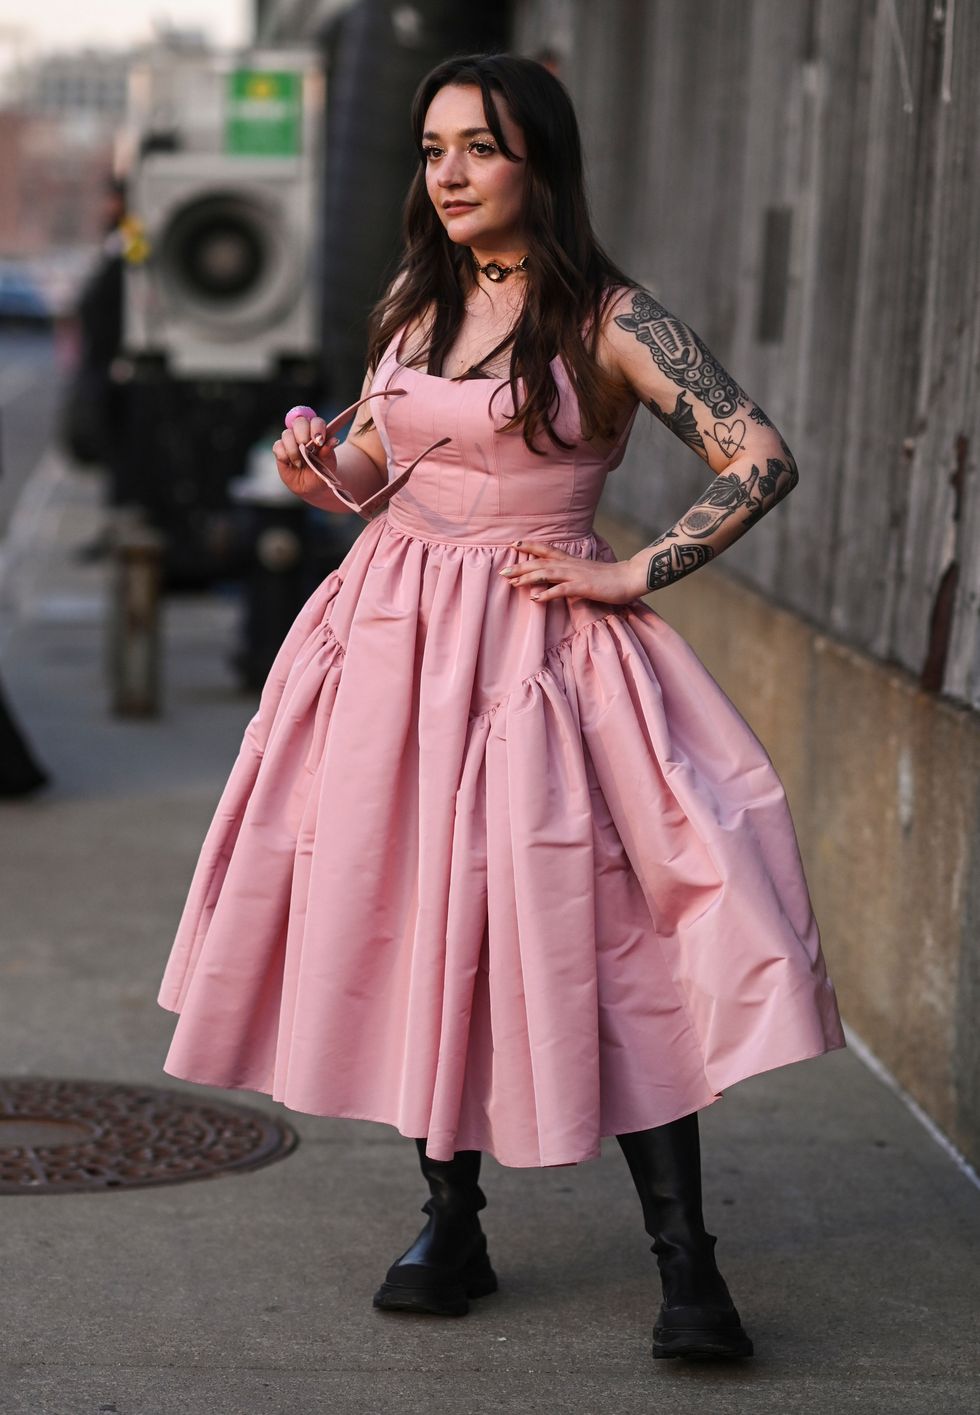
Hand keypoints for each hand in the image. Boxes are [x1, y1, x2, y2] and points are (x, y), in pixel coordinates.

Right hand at [273, 413, 339, 501]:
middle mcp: (303, 433)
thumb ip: (328, 452)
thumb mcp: (328, 465)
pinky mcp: (280, 450)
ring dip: (293, 449)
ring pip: (287, 434)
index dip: (317, 428)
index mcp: (317, 433)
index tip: (319, 441)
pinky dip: (284, 456)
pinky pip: (278, 447)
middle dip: (302, 434)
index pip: (316, 422)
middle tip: (306, 448)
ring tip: (300, 463)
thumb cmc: (321, 472)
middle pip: (299, 422)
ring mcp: (290, 440)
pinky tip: (292, 464)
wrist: (311, 486)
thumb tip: (333, 440)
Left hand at [498, 539, 645, 604]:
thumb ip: (571, 575)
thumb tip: (559, 581)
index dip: (530, 546)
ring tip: (511, 582)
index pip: (546, 550)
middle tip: (502, 571)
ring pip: (547, 573)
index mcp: (571, 561)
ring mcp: (576, 575)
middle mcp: (570, 565)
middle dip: (521, 565)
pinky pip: (561, 589)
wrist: (630, 577)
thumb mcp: (586, 573)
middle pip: (540, 562)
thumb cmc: (609, 578)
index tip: (514, 544)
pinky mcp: (582, 587)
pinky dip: (547, 594)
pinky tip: (535, 599)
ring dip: (528, 577)